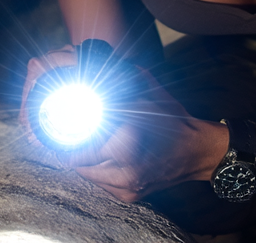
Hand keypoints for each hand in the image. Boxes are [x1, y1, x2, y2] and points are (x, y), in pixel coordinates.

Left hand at [20, 46, 225, 201]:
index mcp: (126, 144)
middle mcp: (124, 172)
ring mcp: (126, 188)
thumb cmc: (171, 118)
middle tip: (68, 128)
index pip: (75, 146)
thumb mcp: (144, 90)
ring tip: (85, 139)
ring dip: (81, 158)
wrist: (198, 152)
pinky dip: (95, 168)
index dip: (62, 133)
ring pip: (85, 174)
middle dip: (70, 145)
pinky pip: (98, 182)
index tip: (57, 121)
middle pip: (76, 161)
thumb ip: (117, 77)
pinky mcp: (128, 196)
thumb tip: (87, 60)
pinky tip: (100, 154)